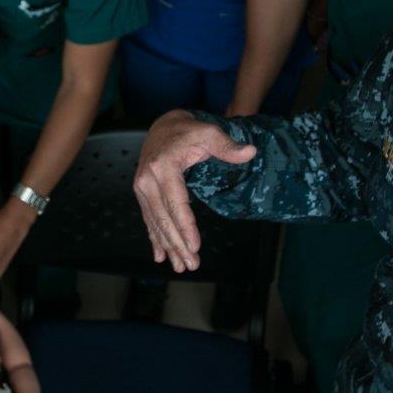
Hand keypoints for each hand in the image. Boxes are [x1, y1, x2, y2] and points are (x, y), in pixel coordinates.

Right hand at [132, 110, 256, 271]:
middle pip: (164, 218)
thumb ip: (227, 146)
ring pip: (155, 223)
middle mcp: (147, 180)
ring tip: (181, 266)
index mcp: (163, 166)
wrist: (163, 127)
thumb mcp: (209, 133)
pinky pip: (148, 220)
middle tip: (192, 264)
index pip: (176, 202)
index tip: (195, 246)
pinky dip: (154, 239)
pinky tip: (160, 257)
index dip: (186, 226)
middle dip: (178, 244)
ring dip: (168, 247)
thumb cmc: (189, 131)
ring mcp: (142, 188)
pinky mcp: (142, 194)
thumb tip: (250, 153)